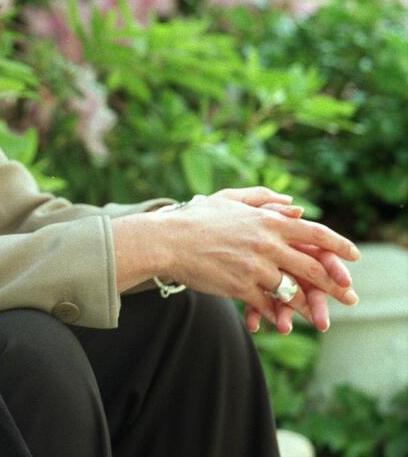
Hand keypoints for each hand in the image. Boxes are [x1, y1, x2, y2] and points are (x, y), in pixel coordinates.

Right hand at [154, 187, 358, 323]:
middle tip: (349, 296)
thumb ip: (262, 198)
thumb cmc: (195, 218)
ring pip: (293, 291)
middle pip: (312, 268)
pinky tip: (282, 322)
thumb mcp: (228, 199)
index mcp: (267, 221)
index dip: (339, 245)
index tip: (354, 256)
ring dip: (309, 307)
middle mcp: (267, 244)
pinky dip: (276, 315)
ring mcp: (255, 267)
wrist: (166, 241)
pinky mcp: (241, 287)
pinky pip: (267, 305)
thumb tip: (294, 205)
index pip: (315, 233)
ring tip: (321, 318)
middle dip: (335, 285)